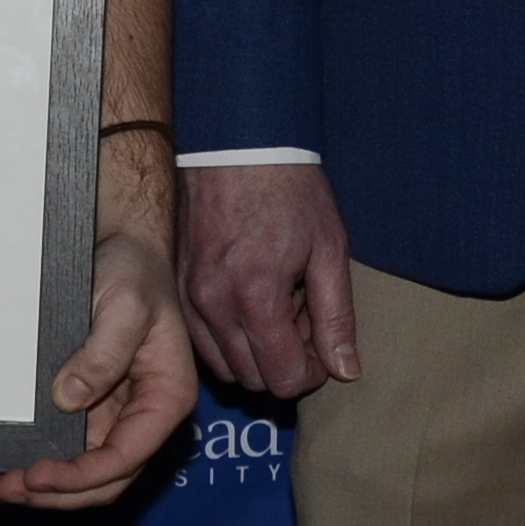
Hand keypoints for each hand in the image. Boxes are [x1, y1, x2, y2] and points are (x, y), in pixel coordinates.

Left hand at [0, 230, 199, 509]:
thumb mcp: (125, 303)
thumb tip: (69, 398)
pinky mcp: (80, 410)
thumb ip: (105, 351)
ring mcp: (108, 417)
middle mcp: (138, 418)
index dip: (81, 477)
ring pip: (73, 473)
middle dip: (51, 493)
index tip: (37, 475)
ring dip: (30, 488)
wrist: (117, 248)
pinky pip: (54, 448)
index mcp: (164, 399)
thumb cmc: (132, 272)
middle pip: (99, 481)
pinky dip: (21, 461)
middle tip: (2, 488)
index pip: (125, 458)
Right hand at [178, 161, 360, 397]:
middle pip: (252, 379)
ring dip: (255, 354)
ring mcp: (190, 297)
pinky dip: (228, 338)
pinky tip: (250, 303)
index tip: (323, 349)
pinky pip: (201, 340)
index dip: (312, 374)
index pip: (283, 378)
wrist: (239, 145)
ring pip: (224, 366)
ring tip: (277, 309)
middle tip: (302, 320)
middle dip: (285, 363)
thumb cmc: (290, 191)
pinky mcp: (178, 287)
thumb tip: (346, 370)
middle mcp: (215, 305)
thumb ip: (337, 317)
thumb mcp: (330, 250)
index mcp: (257, 297)